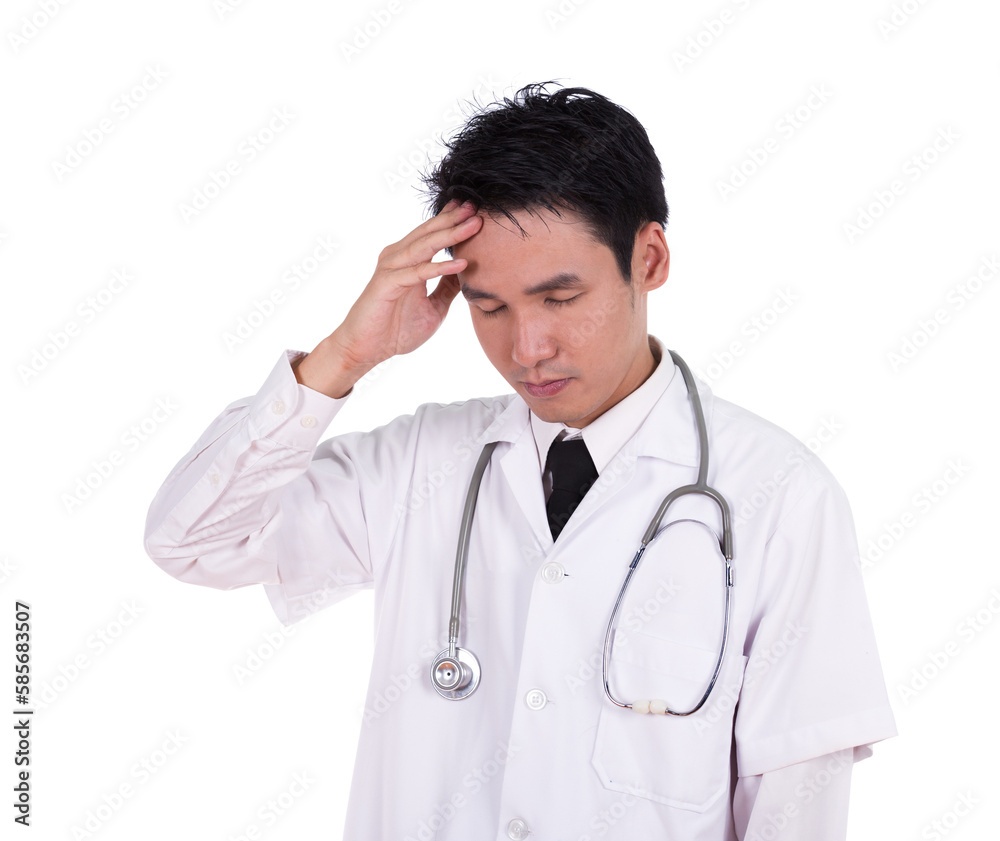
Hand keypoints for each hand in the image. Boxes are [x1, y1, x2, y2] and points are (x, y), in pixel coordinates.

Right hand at [329, 199, 482, 371]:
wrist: (365, 350)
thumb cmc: (395, 330)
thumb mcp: (434, 307)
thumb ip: (447, 288)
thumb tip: (466, 272)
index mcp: (408, 262)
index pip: (432, 235)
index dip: (452, 221)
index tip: (475, 209)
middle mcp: (397, 259)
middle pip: (429, 233)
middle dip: (454, 219)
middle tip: (477, 206)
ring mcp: (390, 269)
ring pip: (424, 246)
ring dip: (450, 235)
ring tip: (473, 225)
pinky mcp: (386, 284)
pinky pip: (417, 273)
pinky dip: (439, 267)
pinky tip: (461, 264)